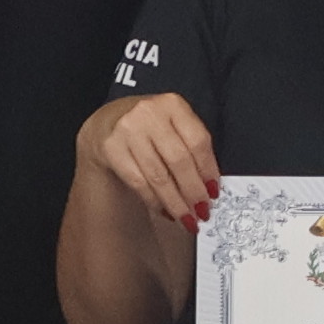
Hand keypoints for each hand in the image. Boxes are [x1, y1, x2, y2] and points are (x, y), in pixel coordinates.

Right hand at [81, 91, 221, 232]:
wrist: (108, 122)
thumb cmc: (150, 127)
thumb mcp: (174, 125)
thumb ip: (192, 148)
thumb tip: (209, 188)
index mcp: (173, 104)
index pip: (198, 141)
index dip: (209, 171)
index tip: (214, 193)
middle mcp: (149, 113)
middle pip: (179, 160)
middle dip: (193, 192)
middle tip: (202, 212)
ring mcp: (127, 130)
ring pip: (158, 176)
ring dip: (175, 202)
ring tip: (187, 218)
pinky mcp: (111, 148)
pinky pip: (138, 182)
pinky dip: (155, 201)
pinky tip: (165, 211)